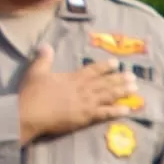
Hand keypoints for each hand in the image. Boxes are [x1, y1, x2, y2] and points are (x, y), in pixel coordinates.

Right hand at [16, 60, 132, 144]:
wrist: (29, 114)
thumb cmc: (31, 94)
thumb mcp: (35, 72)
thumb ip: (43, 59)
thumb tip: (46, 45)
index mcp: (73, 78)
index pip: (93, 70)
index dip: (105, 66)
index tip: (117, 63)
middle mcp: (83, 89)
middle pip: (105, 82)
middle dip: (120, 79)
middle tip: (133, 77)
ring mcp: (86, 103)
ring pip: (109, 96)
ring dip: (122, 92)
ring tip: (135, 89)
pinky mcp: (85, 117)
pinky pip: (105, 113)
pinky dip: (116, 111)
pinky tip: (127, 110)